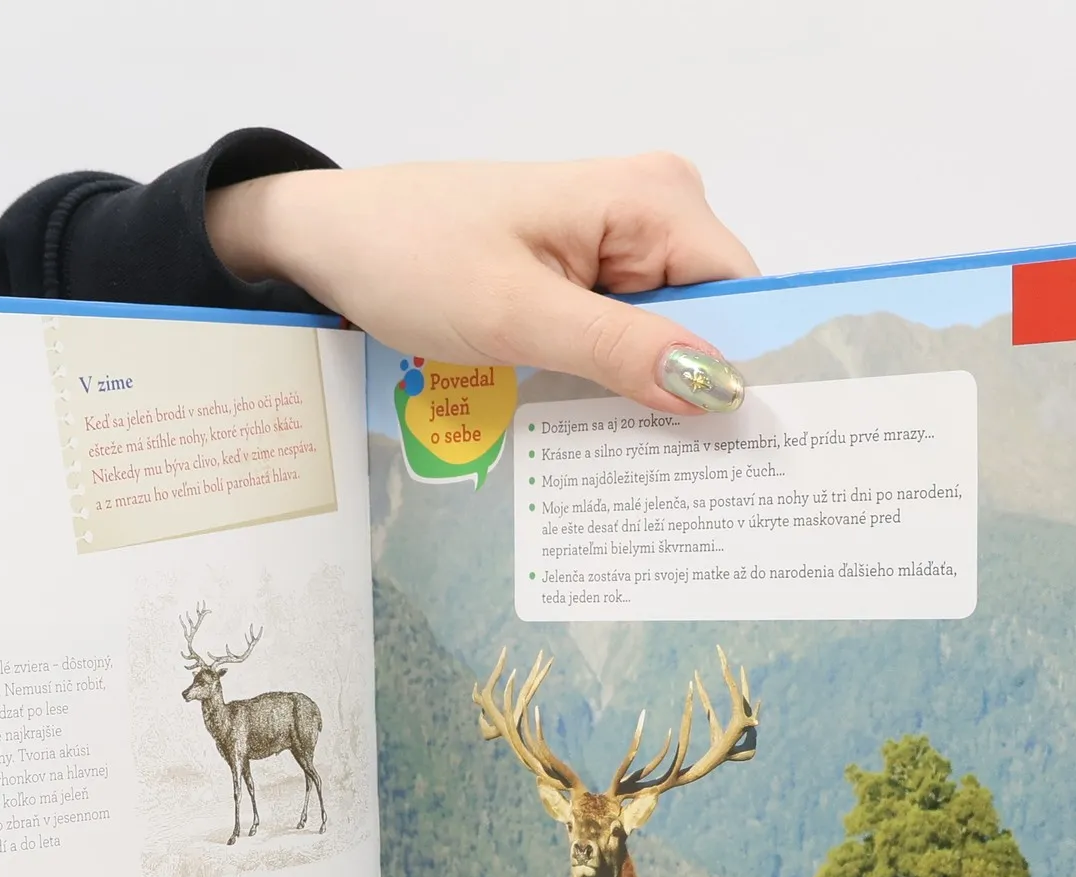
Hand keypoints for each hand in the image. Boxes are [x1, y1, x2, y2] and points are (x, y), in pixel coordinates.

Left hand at [207, 154, 757, 412]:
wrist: (332, 242)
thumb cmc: (411, 256)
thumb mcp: (518, 316)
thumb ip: (619, 353)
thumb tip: (715, 390)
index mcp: (653, 197)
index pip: (743, 296)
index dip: (742, 372)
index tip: (739, 453)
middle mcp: (650, 210)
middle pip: (709, 321)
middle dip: (689, 395)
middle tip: (674, 479)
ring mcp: (617, 244)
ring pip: (665, 341)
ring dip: (645, 399)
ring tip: (628, 464)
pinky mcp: (583, 275)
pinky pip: (623, 340)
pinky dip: (610, 386)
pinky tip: (593, 431)